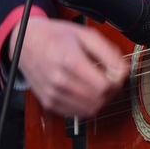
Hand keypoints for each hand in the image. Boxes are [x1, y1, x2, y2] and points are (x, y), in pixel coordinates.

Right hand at [11, 17, 127, 116]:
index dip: (117, 82)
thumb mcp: (86, 34)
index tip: (119, 73)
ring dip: (101, 100)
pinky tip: (88, 92)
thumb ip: (108, 52)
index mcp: (70, 61)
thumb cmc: (56, 36)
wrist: (26, 42)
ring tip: (101, 85)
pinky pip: (76, 114)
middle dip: (112, 91)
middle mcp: (59, 81)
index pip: (104, 86)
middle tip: (112, 79)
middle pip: (98, 100)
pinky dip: (88, 106)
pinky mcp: (49, 103)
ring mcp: (52, 95)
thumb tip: (123, 70)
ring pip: (89, 110)